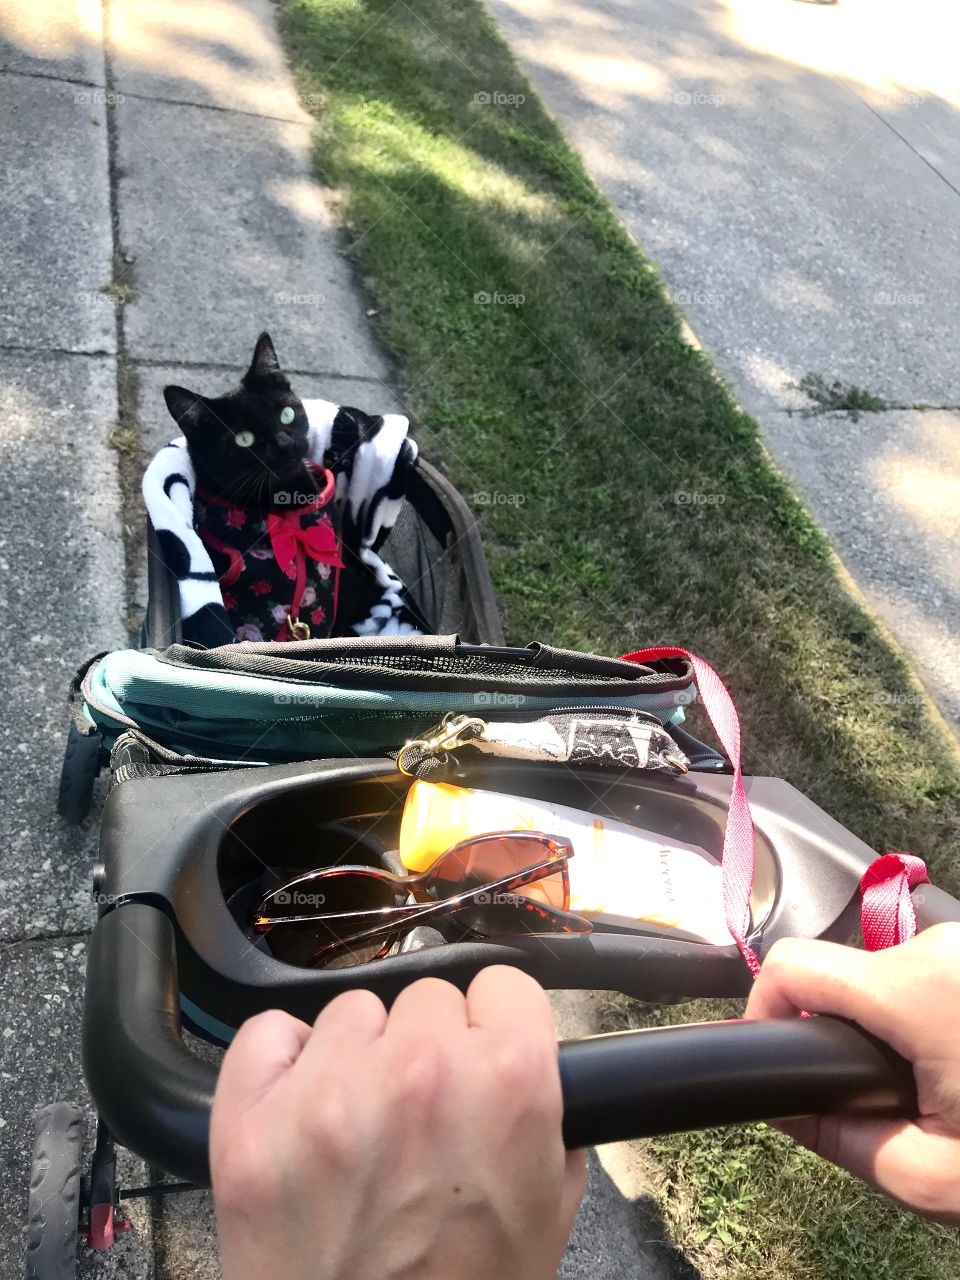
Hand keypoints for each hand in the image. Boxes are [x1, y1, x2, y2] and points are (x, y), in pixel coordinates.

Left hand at [210, 966, 585, 1279]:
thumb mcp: (549, 1213)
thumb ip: (545, 1118)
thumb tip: (523, 1061)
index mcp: (508, 1082)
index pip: (503, 985)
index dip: (494, 1025)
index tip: (480, 1052)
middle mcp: (421, 1070)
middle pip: (427, 996)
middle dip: (428, 1048)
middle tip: (420, 1116)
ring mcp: (330, 1095)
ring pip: (351, 1013)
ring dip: (360, 1058)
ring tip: (361, 1129)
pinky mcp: (252, 1125)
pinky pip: (268, 1035)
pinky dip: (281, 1064)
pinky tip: (300, 1110)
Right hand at [744, 923, 959, 1223]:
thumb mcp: (938, 1177)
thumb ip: (843, 1141)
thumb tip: (783, 1110)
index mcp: (916, 991)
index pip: (793, 965)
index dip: (762, 1008)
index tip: (770, 1052)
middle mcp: (941, 946)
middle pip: (842, 972)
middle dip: (840, 1031)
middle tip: (880, 1099)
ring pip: (888, 971)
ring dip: (891, 1023)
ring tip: (941, 1087)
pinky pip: (930, 969)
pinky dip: (927, 1011)